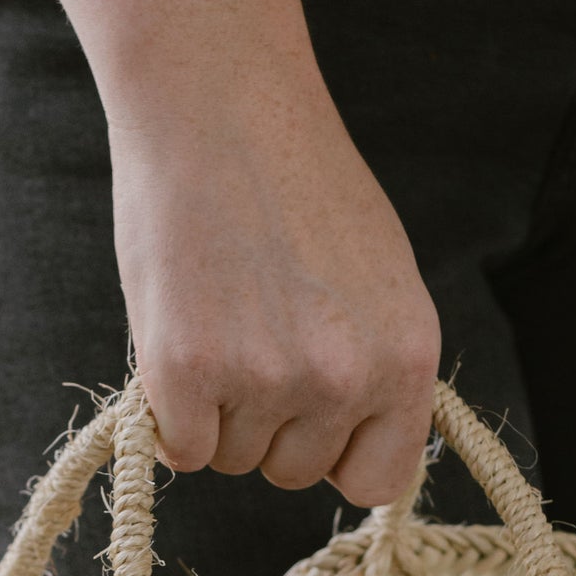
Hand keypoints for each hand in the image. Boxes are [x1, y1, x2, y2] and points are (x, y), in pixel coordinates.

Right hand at [110, 89, 440, 507]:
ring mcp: (267, 378)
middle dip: (267, 424)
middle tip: (249, 331)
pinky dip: (168, 412)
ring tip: (218, 315)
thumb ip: (376, 364)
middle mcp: (346, 377)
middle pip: (294, 474)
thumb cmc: (292, 180)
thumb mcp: (378, 276)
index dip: (338, 455)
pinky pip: (181, 451)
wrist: (217, 97)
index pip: (381, 478)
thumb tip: (361, 445)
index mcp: (406, 355)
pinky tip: (177, 336)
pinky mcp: (188, 372)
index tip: (312, 420)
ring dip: (215, 411)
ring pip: (233, 461)